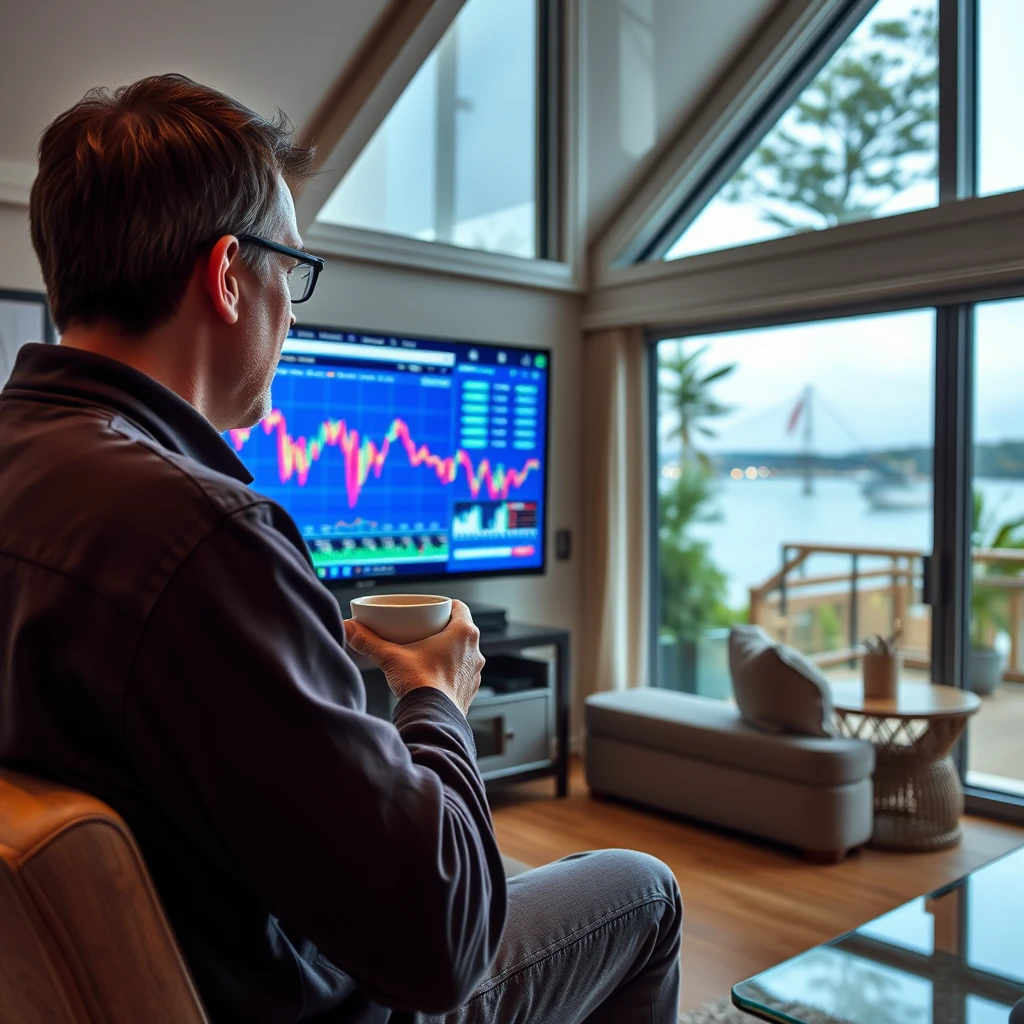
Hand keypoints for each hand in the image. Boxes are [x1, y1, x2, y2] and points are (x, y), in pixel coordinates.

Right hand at [343, 600, 484, 714]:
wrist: (433, 720)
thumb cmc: (421, 685)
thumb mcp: (391, 657)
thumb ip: (368, 641)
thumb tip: (349, 627)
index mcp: (464, 633)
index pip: (459, 608)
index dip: (444, 606)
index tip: (430, 610)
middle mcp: (475, 651)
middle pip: (460, 630)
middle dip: (443, 629)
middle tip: (423, 631)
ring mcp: (474, 672)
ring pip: (463, 652)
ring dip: (449, 651)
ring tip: (427, 654)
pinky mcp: (469, 690)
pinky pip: (462, 673)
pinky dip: (451, 672)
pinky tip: (434, 676)